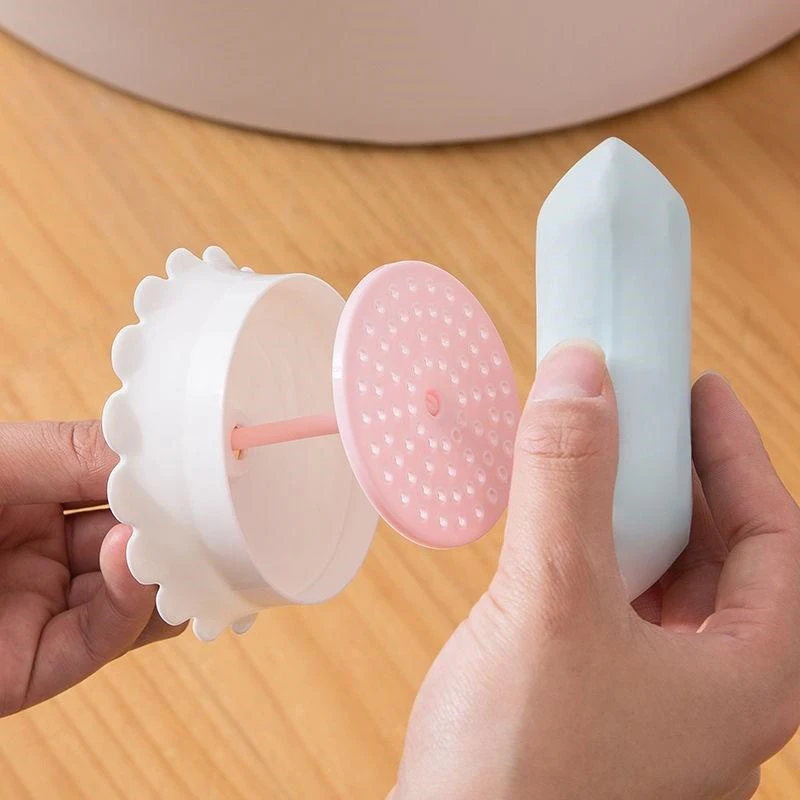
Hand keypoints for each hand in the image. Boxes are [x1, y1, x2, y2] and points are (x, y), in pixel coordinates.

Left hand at [0, 421, 183, 715]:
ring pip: (139, 600)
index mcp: (39, 501)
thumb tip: (161, 453)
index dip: (170, 476)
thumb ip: (72, 453)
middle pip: (144, 544)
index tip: (211, 458)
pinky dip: (129, 604)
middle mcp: (49, 559)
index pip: (127, 490)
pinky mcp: (31, 669)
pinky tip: (133, 559)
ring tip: (193, 531)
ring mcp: (44, 614)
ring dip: (170, 568)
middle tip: (224, 500)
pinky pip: (99, 640)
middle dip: (185, 524)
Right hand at [392, 342, 799, 799]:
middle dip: (680, 480)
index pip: (776, 536)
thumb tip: (581, 380)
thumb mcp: (551, 603)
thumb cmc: (522, 779)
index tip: (701, 394)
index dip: (738, 453)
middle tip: (639, 420)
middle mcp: (711, 695)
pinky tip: (553, 535)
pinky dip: (591, 556)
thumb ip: (567, 482)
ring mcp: (653, 707)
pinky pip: (612, 609)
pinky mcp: (596, 708)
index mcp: (747, 678)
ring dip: (630, 517)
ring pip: (662, 582)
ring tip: (594, 464)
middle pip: (720, 557)